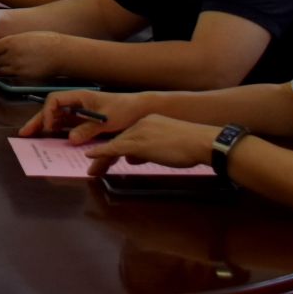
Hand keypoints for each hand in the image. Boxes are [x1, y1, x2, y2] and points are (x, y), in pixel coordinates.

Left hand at [0, 31, 66, 80]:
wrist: (60, 53)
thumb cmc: (45, 40)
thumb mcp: (25, 36)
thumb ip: (11, 41)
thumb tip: (1, 45)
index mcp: (10, 42)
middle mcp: (11, 55)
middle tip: (6, 55)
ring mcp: (17, 67)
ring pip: (1, 68)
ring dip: (5, 66)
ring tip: (16, 61)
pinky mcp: (23, 76)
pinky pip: (12, 75)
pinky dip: (14, 72)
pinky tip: (22, 67)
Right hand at [19, 88, 142, 139]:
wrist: (140, 110)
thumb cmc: (124, 109)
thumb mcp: (107, 120)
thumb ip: (88, 129)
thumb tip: (71, 139)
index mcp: (79, 97)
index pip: (55, 100)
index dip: (48, 113)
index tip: (48, 127)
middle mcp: (77, 104)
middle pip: (52, 110)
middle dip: (38, 121)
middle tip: (24, 133)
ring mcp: (80, 113)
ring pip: (57, 119)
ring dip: (46, 127)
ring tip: (34, 138)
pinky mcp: (85, 122)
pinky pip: (68, 127)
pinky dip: (59, 133)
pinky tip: (53, 141)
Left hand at [79, 114, 217, 176]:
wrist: (202, 142)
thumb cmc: (191, 147)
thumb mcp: (166, 147)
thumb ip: (147, 151)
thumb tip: (131, 159)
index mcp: (148, 122)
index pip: (128, 136)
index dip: (116, 148)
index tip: (107, 156)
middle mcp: (141, 124)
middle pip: (118, 140)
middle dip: (105, 155)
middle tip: (95, 167)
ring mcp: (139, 132)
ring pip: (114, 145)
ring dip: (101, 158)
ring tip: (93, 170)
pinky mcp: (139, 143)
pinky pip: (114, 148)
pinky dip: (101, 152)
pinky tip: (90, 156)